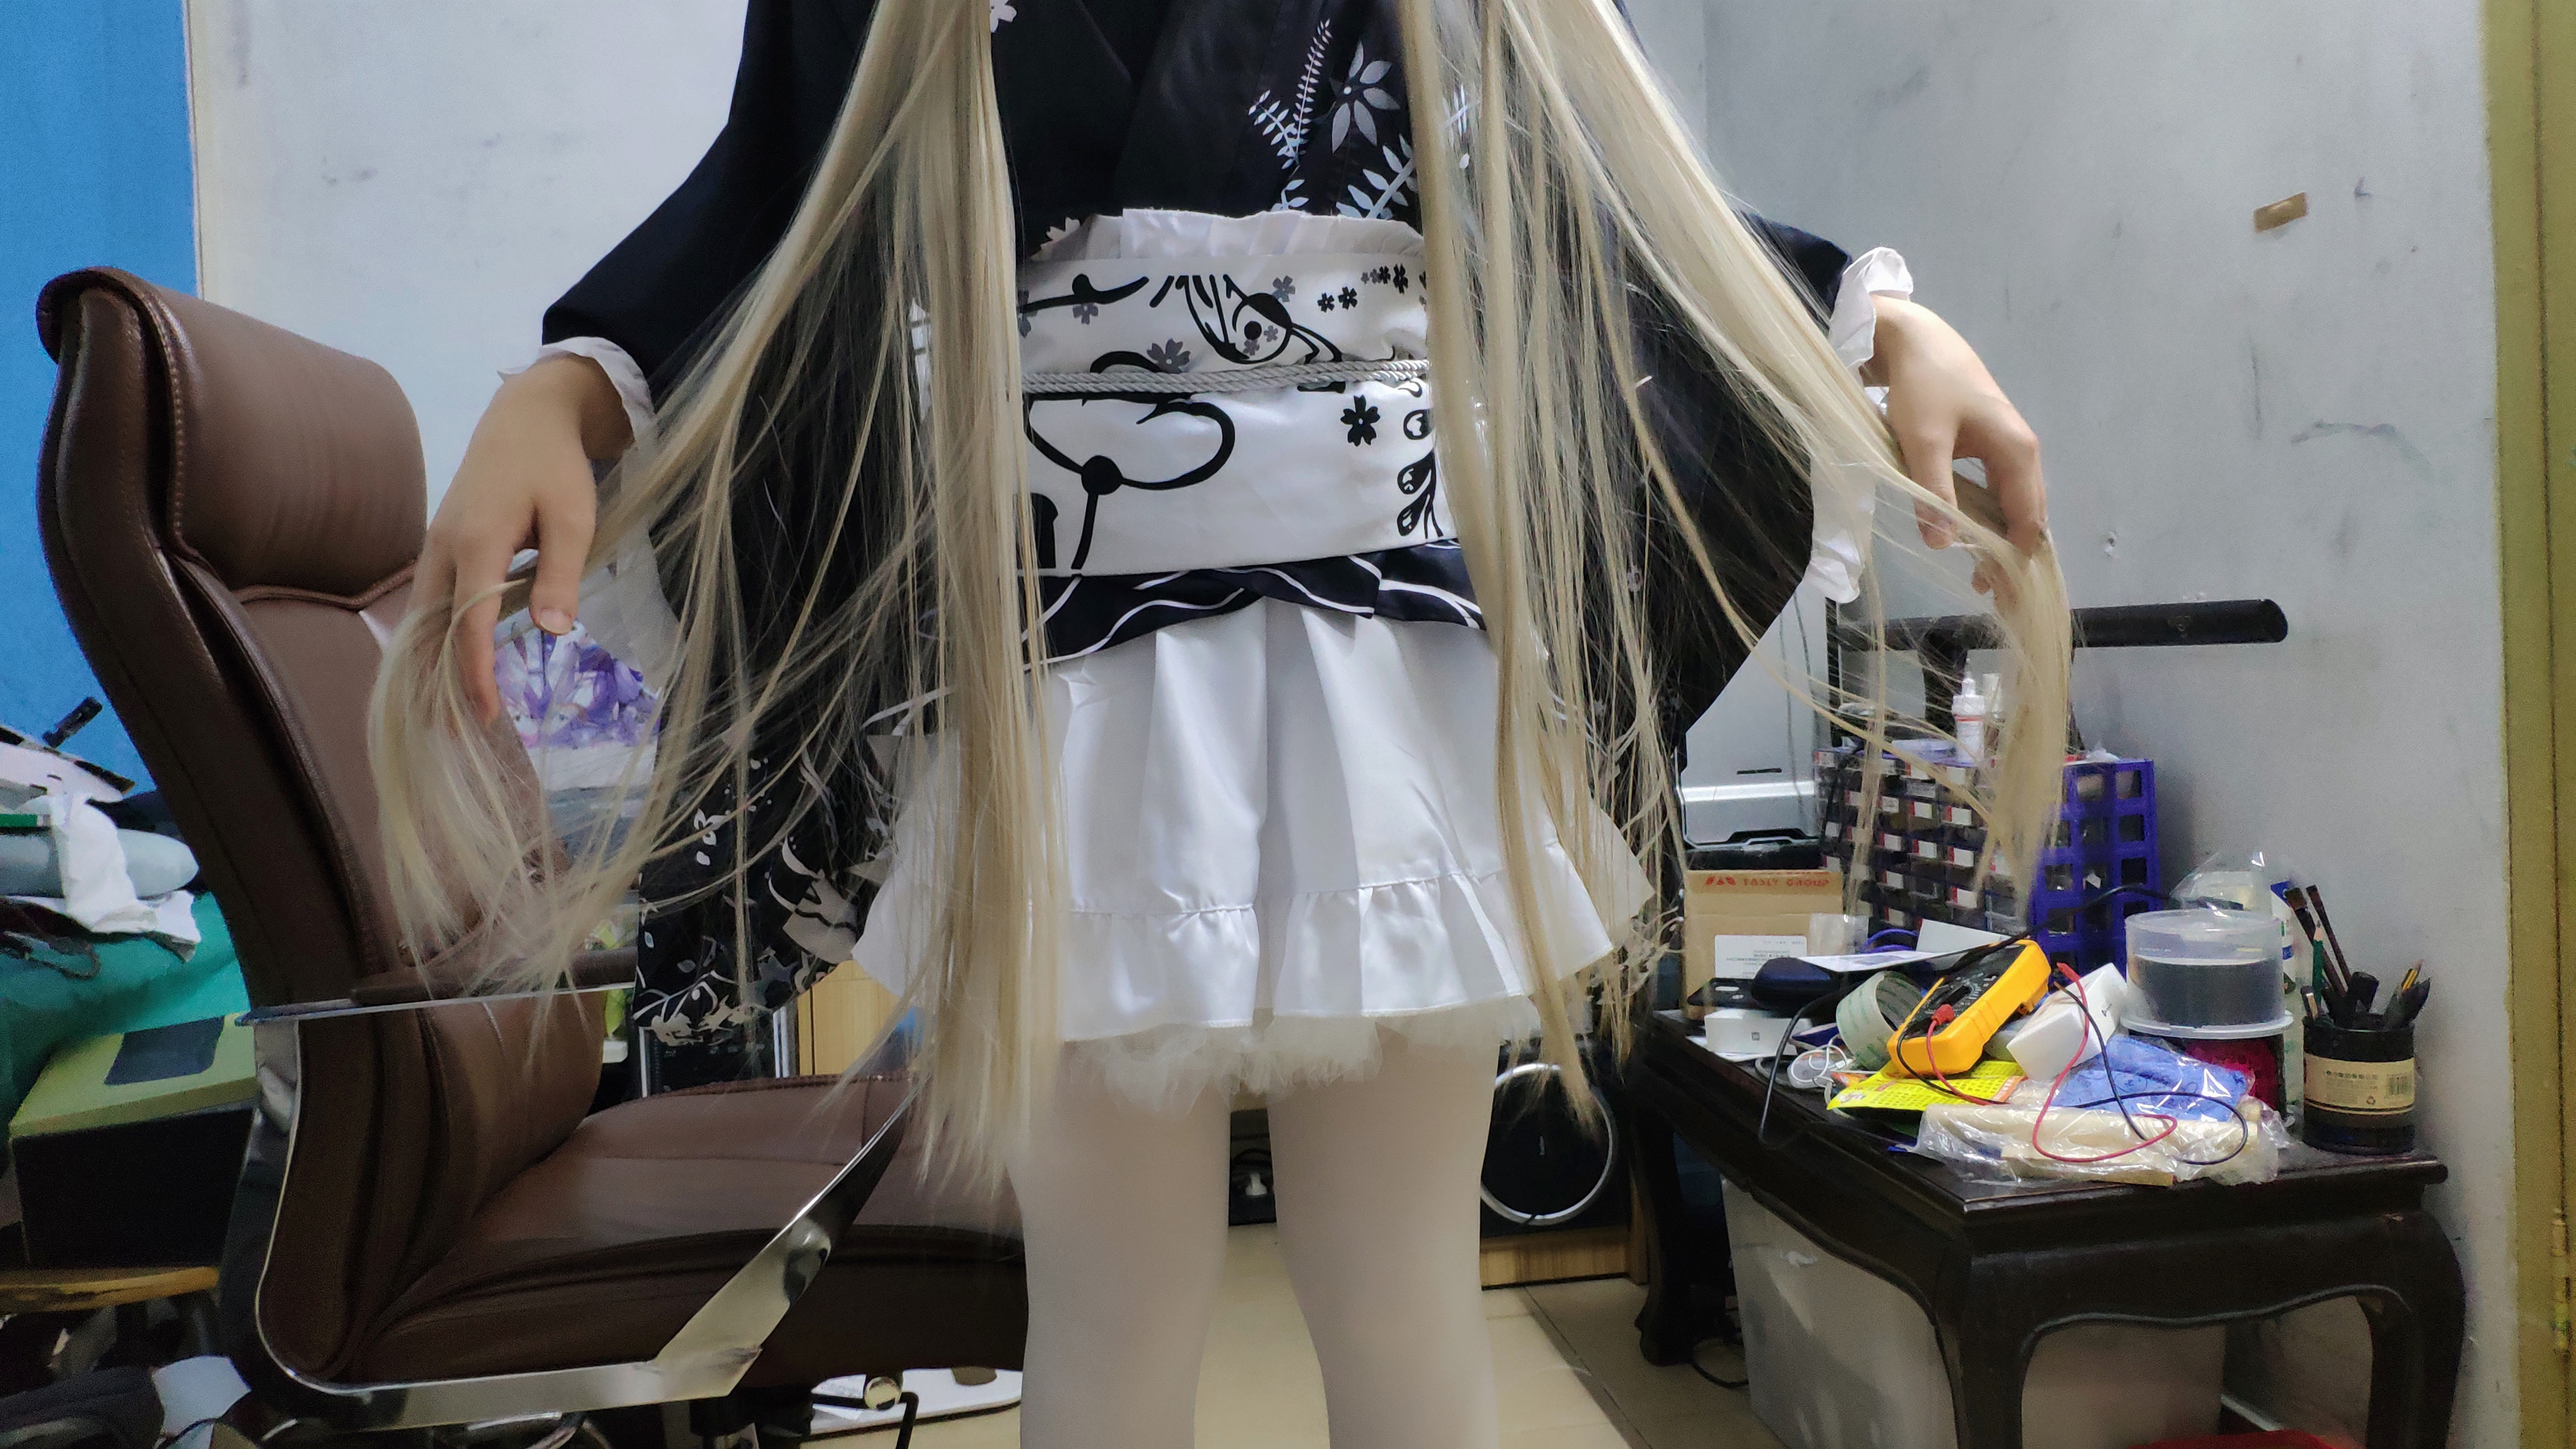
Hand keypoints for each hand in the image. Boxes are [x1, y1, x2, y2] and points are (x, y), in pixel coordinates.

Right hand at [415, 356, 629, 721]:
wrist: (524, 417)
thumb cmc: (555, 465)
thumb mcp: (575, 516)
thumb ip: (562, 574)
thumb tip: (553, 632)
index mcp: (476, 542)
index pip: (469, 622)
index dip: (474, 672)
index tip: (482, 714)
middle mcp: (443, 548)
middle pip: (430, 628)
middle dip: (438, 682)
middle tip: (451, 736)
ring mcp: (435, 546)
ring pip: (421, 618)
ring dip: (429, 665)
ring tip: (440, 715)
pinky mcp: (440, 547)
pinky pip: (428, 603)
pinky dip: (432, 639)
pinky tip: (442, 669)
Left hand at [1861, 295, 2045, 591]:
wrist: (1913, 337)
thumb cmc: (1923, 385)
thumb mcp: (1923, 440)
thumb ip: (1933, 491)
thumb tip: (1943, 544)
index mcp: (2017, 452)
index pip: (2029, 520)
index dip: (2017, 560)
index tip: (2001, 595)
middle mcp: (2021, 452)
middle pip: (2025, 516)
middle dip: (2011, 556)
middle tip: (1992, 596)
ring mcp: (2004, 447)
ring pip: (2009, 504)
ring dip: (1997, 540)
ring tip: (1981, 578)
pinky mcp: (1984, 444)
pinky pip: (1993, 491)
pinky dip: (1985, 518)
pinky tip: (1967, 538)